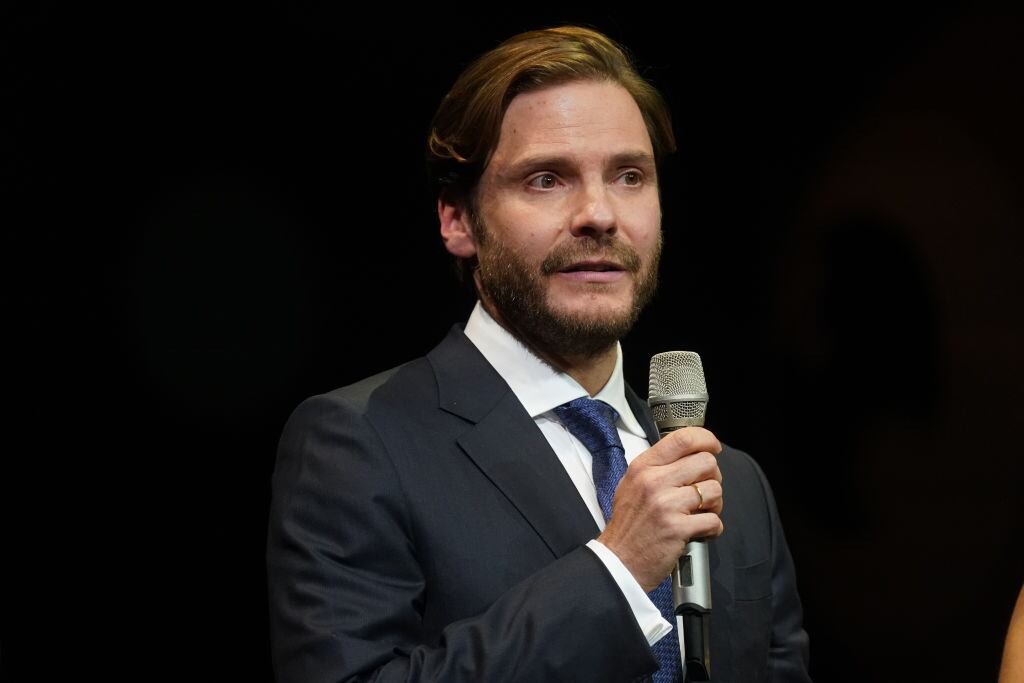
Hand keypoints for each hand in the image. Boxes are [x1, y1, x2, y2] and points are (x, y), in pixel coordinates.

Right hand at [596, 427, 723, 591]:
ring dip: (714, 505)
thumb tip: (691, 453)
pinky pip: (714, 520)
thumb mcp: (632, 484)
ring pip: (714, 490)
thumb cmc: (628, 525)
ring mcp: (666, 504)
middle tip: (704, 491)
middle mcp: (654, 481)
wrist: (618, 561)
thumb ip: (658, 467)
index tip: (713, 447)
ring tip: (700, 514)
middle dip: (713, 477)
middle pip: (706, 462)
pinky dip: (712, 528)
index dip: (706, 439)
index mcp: (643, 467)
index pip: (682, 438)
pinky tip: (699, 531)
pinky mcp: (678, 528)